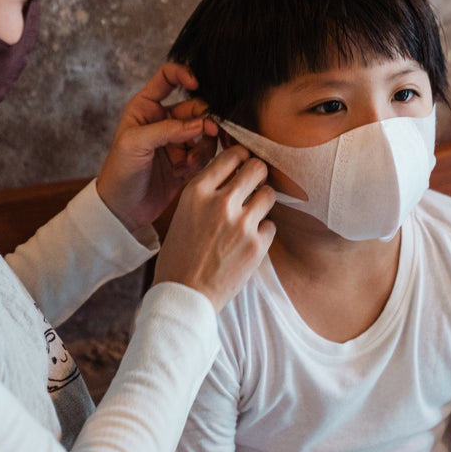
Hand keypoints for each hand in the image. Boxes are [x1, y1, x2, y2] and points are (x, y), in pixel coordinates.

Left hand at [97, 63, 218, 230]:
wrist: (122, 209)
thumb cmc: (119, 172)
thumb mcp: (135, 144)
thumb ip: (167, 129)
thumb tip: (200, 124)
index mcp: (146, 107)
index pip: (168, 76)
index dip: (184, 74)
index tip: (197, 83)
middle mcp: (163, 120)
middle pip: (195, 106)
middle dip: (204, 119)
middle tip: (208, 132)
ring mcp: (177, 141)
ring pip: (204, 130)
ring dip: (203, 144)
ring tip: (189, 162)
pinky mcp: (186, 161)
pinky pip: (205, 152)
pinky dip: (202, 160)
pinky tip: (186, 171)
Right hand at [153, 145, 276, 310]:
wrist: (184, 295)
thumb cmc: (179, 256)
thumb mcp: (183, 213)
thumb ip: (205, 192)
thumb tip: (231, 174)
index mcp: (197, 191)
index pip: (231, 156)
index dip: (241, 158)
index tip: (243, 164)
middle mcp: (220, 202)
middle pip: (256, 168)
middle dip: (258, 174)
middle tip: (255, 184)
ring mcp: (242, 223)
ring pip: (268, 194)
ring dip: (262, 202)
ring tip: (252, 215)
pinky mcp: (257, 245)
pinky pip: (271, 225)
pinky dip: (263, 232)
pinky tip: (248, 242)